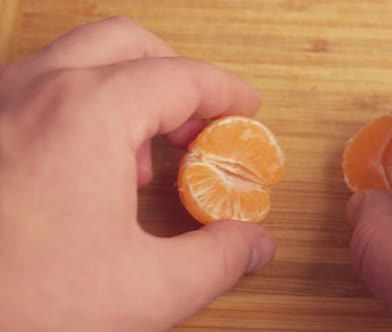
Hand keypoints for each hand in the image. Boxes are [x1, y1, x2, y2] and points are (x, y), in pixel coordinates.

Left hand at [0, 16, 274, 330]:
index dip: (225, 92)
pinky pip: (41, 90)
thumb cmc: (16, 309)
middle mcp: (32, 91)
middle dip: (176, 77)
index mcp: (85, 113)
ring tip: (149, 153)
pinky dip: (84, 107)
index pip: (179, 77)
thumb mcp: (144, 292)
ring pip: (80, 60)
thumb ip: (216, 260)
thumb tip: (252, 243)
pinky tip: (92, 167)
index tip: (245, 108)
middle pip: (128, 45)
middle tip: (201, 122)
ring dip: (129, 91)